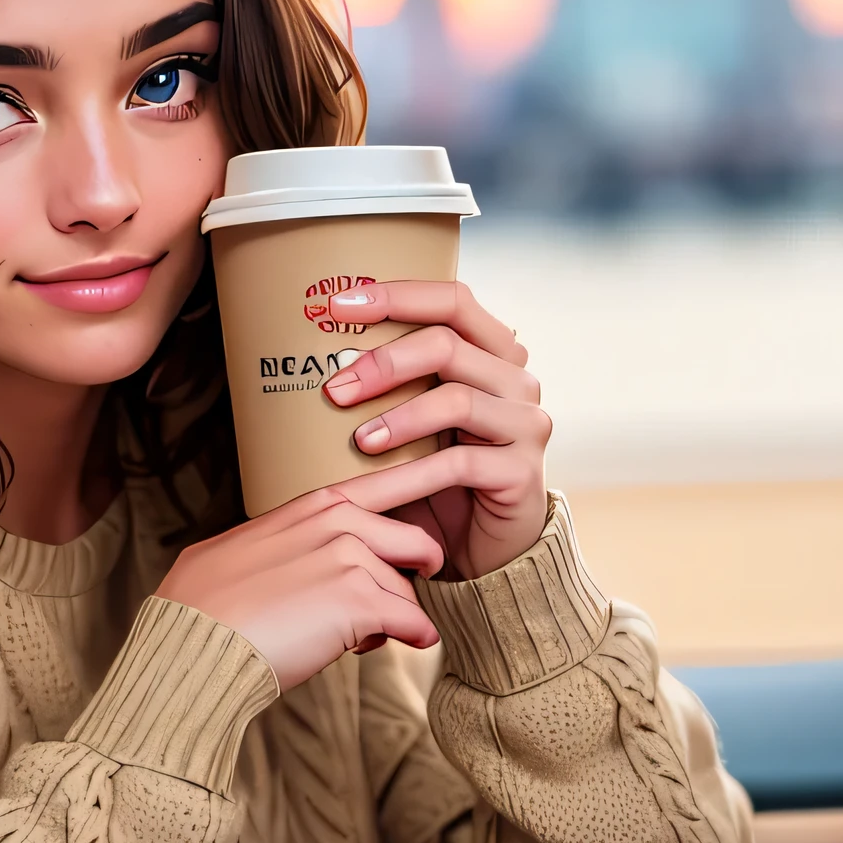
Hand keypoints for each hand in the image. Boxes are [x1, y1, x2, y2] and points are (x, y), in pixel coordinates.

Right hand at [153, 485, 444, 690]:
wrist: (194, 643)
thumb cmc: (206, 606)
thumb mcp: (240, 548)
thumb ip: (280, 541)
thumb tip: (284, 561)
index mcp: (312, 507)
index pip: (384, 487)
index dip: (418, 494)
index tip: (437, 512)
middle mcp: (337, 523)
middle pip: (416, 543)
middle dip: (416, 574)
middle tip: (399, 600)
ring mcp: (349, 560)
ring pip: (407, 592)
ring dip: (396, 618)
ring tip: (362, 637)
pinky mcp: (358, 603)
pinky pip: (412, 620)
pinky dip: (417, 635)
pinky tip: (411, 642)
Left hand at [318, 280, 549, 580]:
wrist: (484, 546)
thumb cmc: (440, 476)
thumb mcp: (416, 421)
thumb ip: (394, 385)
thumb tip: (315, 355)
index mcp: (493, 352)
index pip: (452, 300)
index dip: (397, 296)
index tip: (337, 305)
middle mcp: (517, 380)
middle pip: (449, 344)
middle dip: (384, 362)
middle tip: (335, 389)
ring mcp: (526, 424)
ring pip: (456, 400)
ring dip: (398, 418)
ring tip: (357, 440)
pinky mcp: (523, 472)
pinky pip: (459, 465)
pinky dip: (407, 477)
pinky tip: (372, 490)